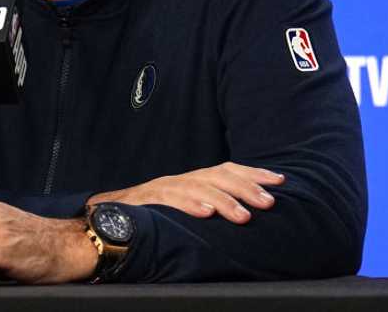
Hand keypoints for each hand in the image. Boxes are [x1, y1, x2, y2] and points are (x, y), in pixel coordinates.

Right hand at [87, 162, 285, 223]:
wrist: (107, 216)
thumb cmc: (151, 217)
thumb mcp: (185, 209)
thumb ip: (209, 207)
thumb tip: (246, 214)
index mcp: (193, 181)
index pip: (227, 170)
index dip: (253, 174)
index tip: (280, 180)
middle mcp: (181, 180)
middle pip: (217, 176)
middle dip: (246, 187)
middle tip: (269, 202)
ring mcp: (163, 188)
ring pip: (197, 188)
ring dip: (223, 201)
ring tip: (243, 216)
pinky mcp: (147, 200)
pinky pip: (169, 200)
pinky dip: (188, 204)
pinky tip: (205, 213)